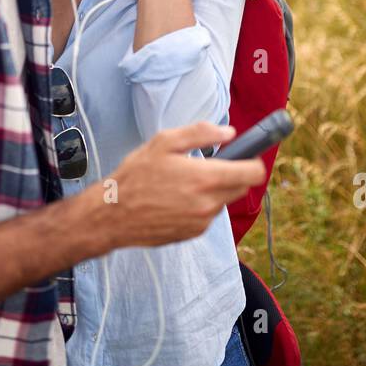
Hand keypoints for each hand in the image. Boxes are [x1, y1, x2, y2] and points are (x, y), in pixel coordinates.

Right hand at [99, 121, 265, 248]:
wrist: (112, 214)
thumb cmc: (135, 176)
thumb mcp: (163, 142)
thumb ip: (200, 133)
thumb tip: (229, 132)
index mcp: (205, 178)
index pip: (252, 173)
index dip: (253, 161)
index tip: (246, 156)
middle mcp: (208, 203)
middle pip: (241, 188)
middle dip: (231, 175)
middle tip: (207, 167)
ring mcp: (202, 222)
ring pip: (223, 201)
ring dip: (213, 191)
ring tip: (183, 184)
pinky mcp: (193, 234)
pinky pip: (207, 215)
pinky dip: (200, 206)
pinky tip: (176, 199)